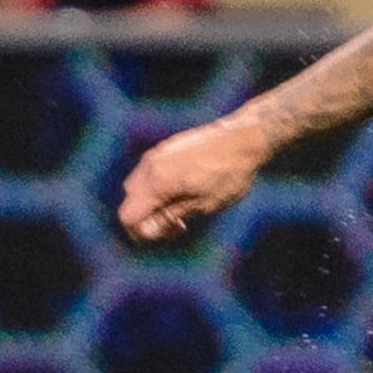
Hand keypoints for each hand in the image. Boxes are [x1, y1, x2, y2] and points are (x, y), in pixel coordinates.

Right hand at [118, 115, 268, 241]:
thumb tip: (147, 232)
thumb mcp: (203, 204)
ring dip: (152, 203)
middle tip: (177, 226)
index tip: (166, 235)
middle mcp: (150, 166)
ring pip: (139, 186)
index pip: (128, 215)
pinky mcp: (166, 148)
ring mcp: (157, 154)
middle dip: (147, 218)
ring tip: (182, 211)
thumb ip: (170, 217)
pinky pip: (150, 173)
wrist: (244, 137)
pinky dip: (158, 188)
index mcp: (156, 182)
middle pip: (131, 201)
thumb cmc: (228, 174)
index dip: (141, 232)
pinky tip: (182, 193)